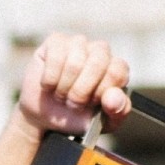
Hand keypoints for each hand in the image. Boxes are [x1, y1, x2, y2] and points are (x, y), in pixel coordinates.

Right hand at [15, 32, 131, 137]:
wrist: (46, 118)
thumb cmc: (78, 117)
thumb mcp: (103, 123)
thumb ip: (118, 112)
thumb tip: (113, 97)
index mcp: (116, 69)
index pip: (118, 71)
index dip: (102, 91)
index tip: (92, 104)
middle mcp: (100, 52)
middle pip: (98, 62)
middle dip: (82, 91)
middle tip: (73, 104)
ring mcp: (79, 43)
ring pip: (75, 62)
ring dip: (64, 88)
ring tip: (61, 96)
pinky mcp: (56, 41)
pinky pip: (56, 56)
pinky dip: (50, 79)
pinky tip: (49, 86)